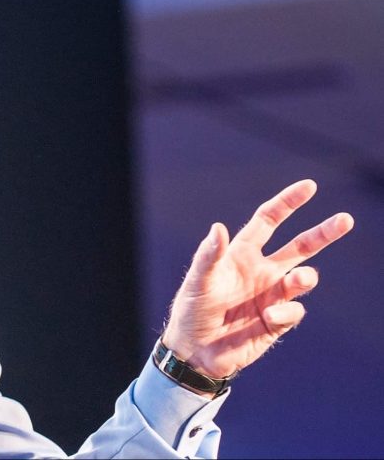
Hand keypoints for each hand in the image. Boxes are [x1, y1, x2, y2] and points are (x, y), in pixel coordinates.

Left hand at [162, 179, 352, 380]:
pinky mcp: (277, 321)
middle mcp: (261, 271)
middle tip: (346, 220)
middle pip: (300, 246)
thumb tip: (218, 227)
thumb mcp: (198, 280)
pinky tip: (269, 316)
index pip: (268, 221)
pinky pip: (293, 311)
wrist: (195, 351)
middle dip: (323, 233)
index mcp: (241, 253)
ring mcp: (271, 295)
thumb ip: (209, 255)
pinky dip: (287, 311)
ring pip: (303, 279)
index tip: (309, 187)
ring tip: (297, 280)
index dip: (287, 203)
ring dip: (305, 278)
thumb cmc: (192, 310)